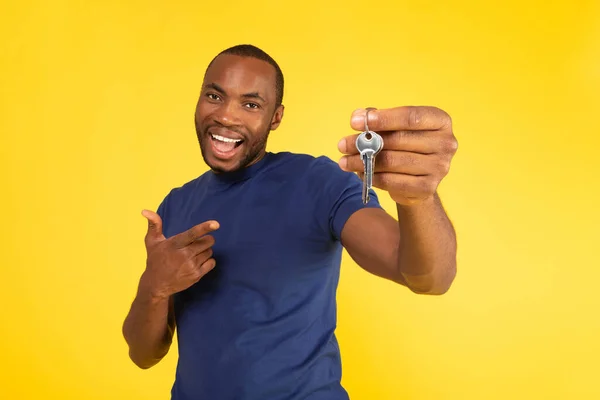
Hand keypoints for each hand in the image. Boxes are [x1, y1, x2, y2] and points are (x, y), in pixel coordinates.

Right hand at [140, 209, 219, 298]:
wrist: (156, 285)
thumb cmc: (155, 260)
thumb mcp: (152, 241)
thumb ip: (154, 224)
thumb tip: (145, 210)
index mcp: (174, 244)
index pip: (192, 234)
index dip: (205, 227)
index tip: (216, 224)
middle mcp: (184, 255)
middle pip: (207, 241)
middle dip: (206, 239)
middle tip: (196, 243)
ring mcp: (191, 266)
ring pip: (209, 251)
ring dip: (205, 251)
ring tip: (193, 254)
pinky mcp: (196, 276)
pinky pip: (212, 263)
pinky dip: (208, 261)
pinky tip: (197, 262)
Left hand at [338, 106, 457, 205]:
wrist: (418, 180)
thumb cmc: (405, 146)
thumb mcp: (394, 128)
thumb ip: (377, 118)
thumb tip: (359, 115)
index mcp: (440, 121)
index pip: (410, 117)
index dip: (383, 118)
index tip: (355, 121)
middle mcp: (446, 143)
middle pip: (398, 140)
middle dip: (365, 142)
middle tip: (342, 144)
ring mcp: (439, 167)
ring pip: (392, 162)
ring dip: (362, 162)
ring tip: (344, 161)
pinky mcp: (428, 187)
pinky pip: (391, 181)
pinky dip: (372, 177)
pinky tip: (360, 173)